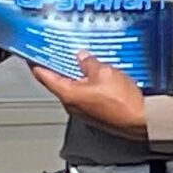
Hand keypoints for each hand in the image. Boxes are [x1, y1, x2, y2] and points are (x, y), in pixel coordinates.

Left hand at [28, 54, 147, 137]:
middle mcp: (72, 105)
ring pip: (72, 89)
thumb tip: (82, 57)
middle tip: (58, 52)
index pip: (43, 76)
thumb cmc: (123, 102)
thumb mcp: (104, 72)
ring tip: (82, 61)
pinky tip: (96, 76)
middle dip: (58, 66)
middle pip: (57, 82)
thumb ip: (89, 62)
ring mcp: (83, 111)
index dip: (36, 63)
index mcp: (68, 94)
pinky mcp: (94, 114)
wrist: (141, 121)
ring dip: (75, 75)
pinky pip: (85, 96)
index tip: (32, 54)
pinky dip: (86, 84)